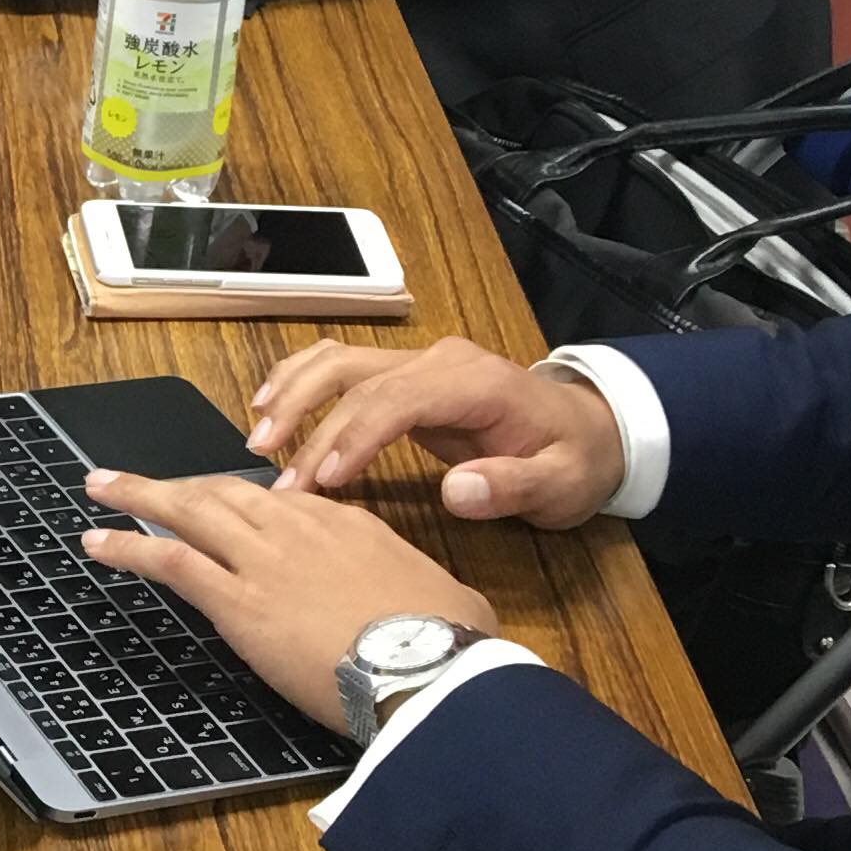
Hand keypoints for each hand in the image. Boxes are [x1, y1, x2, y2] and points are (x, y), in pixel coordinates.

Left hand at [83, 469, 494, 726]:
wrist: (430, 664)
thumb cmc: (449, 641)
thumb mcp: (448, 598)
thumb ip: (424, 591)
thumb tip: (441, 610)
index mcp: (347, 522)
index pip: (281, 501)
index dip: (240, 504)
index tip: (216, 507)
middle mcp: (298, 527)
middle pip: (225, 493)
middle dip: (177, 485)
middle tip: (133, 480)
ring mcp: (263, 560)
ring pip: (189, 511)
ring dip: (137, 497)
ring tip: (99, 488)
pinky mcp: (237, 601)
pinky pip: (171, 561)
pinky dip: (129, 547)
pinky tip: (98, 543)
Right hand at [243, 336, 628, 529]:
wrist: (591, 430)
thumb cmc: (574, 460)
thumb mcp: (561, 484)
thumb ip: (512, 487)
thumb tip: (456, 490)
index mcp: (476, 383)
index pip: (398, 398)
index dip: (354, 435)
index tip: (323, 479)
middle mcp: (439, 361)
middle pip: (355, 375)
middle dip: (307, 419)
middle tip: (274, 469)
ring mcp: (419, 363)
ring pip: (339, 361)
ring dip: (292, 394)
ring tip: (259, 439)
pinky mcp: (405, 377)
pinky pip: (343, 369)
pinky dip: (301, 382)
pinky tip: (270, 407)